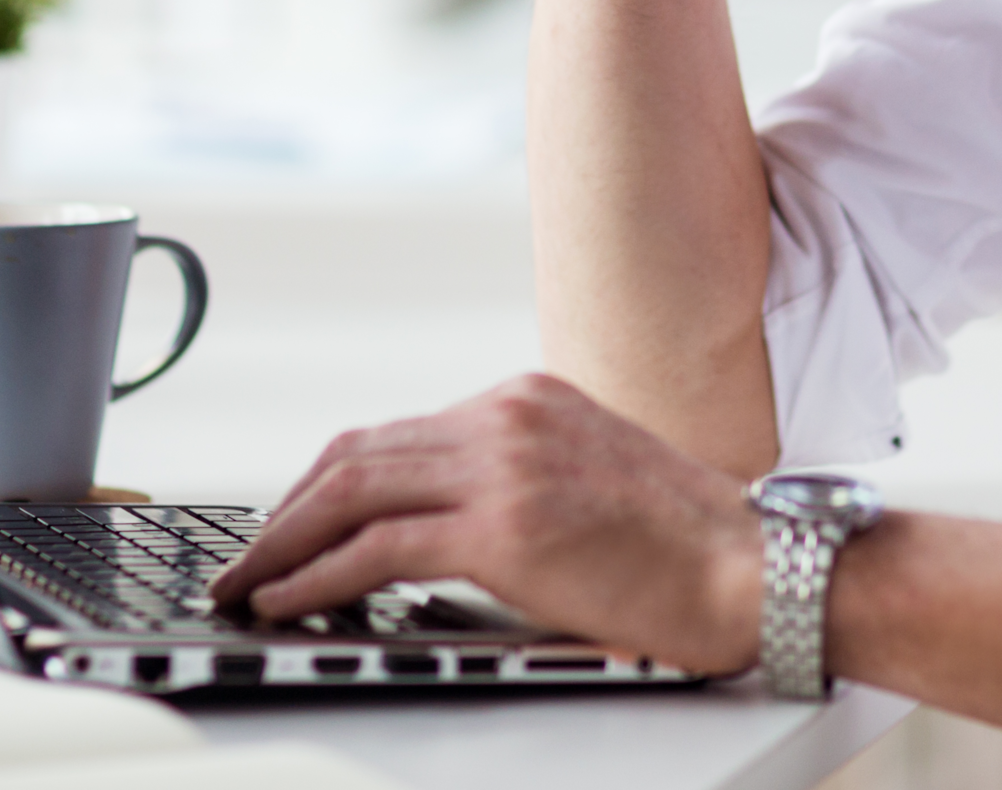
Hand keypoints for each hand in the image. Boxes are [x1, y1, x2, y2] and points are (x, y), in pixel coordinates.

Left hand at [208, 372, 766, 673]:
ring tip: (246, 584)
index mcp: (529, 400)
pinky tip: (288, 602)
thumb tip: (445, 535)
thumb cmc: (691, 547)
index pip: (396, 433)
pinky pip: (377, 547)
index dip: (326, 483)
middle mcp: (509, 416)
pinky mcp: (505, 527)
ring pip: (351, 490)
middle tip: (244, 558)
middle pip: (358, 453)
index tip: (290, 523)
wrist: (758, 567)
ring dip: (283, 543)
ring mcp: (505, 465)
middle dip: (286, 510)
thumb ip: (522, 484)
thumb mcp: (594, 483)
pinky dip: (316, 575)